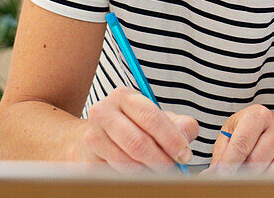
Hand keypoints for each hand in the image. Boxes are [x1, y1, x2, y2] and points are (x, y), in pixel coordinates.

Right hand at [77, 87, 197, 172]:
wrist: (96, 137)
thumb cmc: (134, 126)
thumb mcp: (159, 118)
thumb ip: (180, 124)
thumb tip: (186, 134)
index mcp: (124, 96)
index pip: (151, 117)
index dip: (171, 139)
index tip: (185, 155)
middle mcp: (103, 112)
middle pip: (137, 142)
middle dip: (161, 160)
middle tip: (174, 170)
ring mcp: (92, 136)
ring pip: (126, 162)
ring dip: (147, 172)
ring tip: (158, 172)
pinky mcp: (86, 159)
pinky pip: (114, 174)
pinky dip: (132, 177)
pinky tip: (140, 173)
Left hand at [204, 104, 273, 174]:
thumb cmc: (248, 132)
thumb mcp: (231, 134)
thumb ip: (221, 154)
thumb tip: (211, 175)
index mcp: (258, 114)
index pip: (241, 144)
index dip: (229, 164)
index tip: (222, 178)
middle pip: (257, 160)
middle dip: (244, 172)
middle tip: (237, 175)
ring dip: (261, 177)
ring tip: (254, 171)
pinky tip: (272, 173)